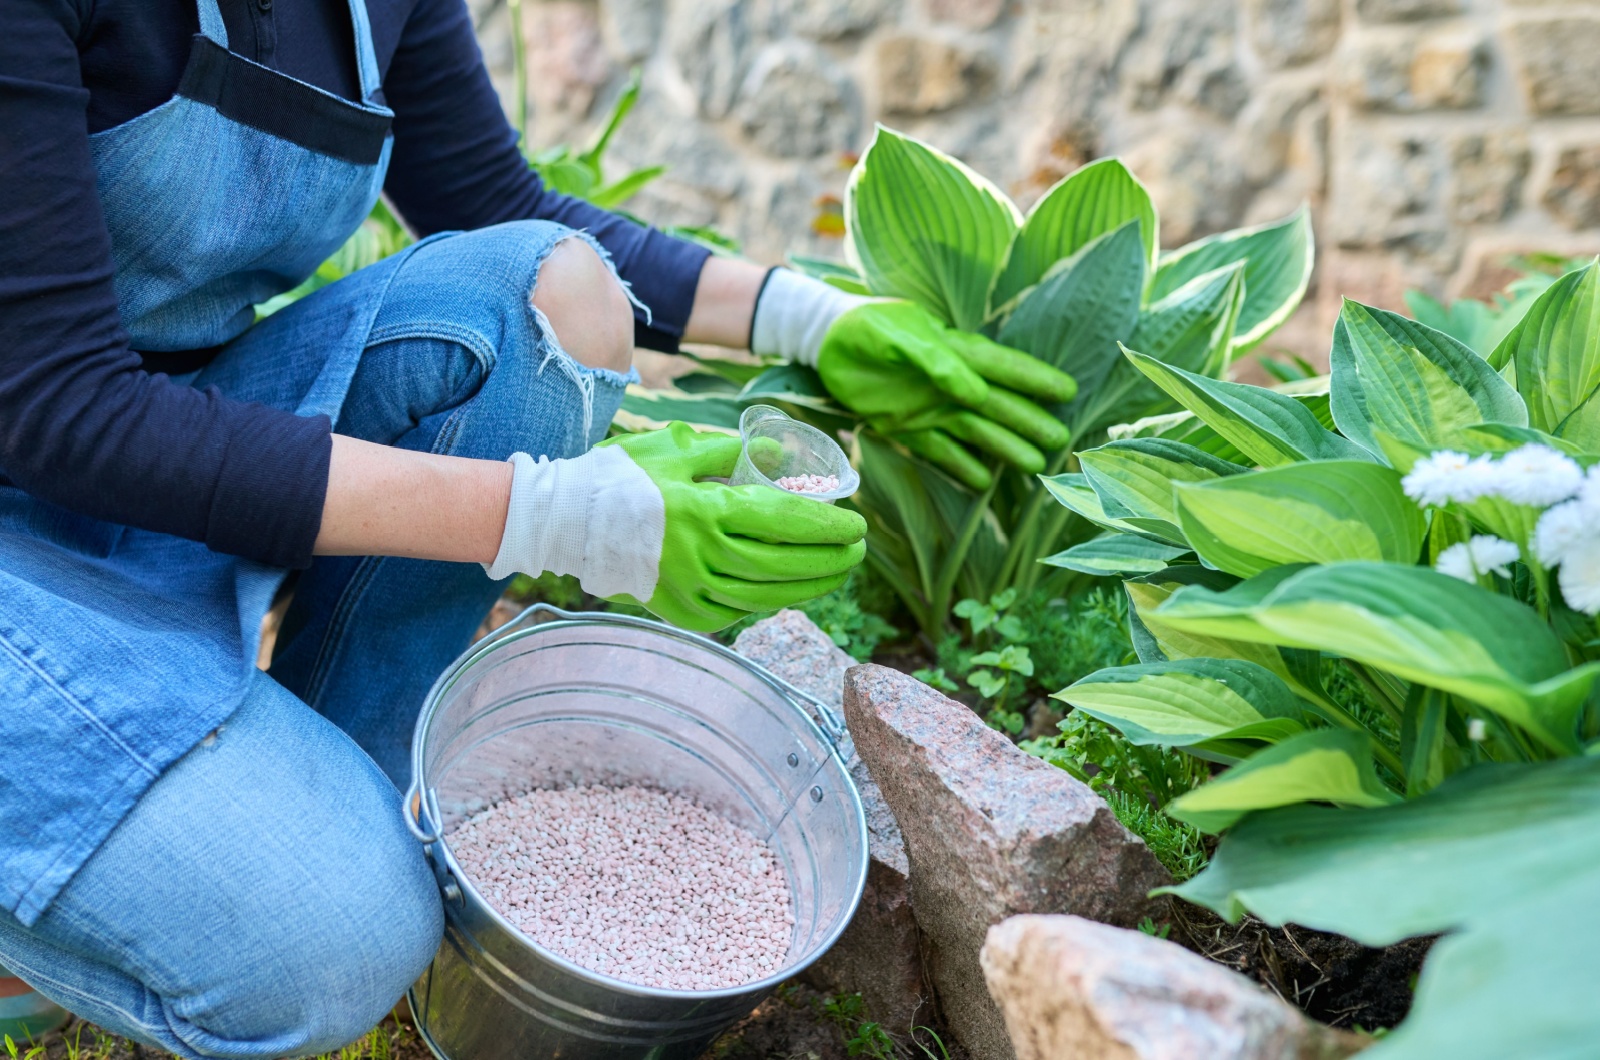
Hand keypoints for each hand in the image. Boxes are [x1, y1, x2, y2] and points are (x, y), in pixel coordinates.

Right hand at [485, 423, 866, 631]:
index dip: (828, 526)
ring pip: (767, 596)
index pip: (786, 522)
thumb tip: (777, 454)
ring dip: (809, 587)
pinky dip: (768, 602)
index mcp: (706, 511)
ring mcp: (691, 590)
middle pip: (786, 564)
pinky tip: (787, 592)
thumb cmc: (621, 478)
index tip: (858, 525)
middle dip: (830, 560)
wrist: (564, 523)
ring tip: (835, 574)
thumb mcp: (677, 449)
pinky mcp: (680, 612)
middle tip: (857, 551)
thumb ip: (730, 452)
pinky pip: (737, 612)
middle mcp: (703, 556)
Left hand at [816, 301, 1076, 489]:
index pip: (1003, 367)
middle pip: (997, 405)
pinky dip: (961, 466)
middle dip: (1028, 421)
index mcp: (954, 352)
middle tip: (1060, 441)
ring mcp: (931, 407)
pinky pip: (940, 450)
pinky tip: (983, 483)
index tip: (1067, 391)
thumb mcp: (898, 336)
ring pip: (975, 431)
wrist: (825, 343)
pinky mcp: (907, 427)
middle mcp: (950, 383)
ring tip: (1034, 466)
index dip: (1034, 379)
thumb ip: (935, 361)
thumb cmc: (866, 327)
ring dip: (1003, 448)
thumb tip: (974, 392)